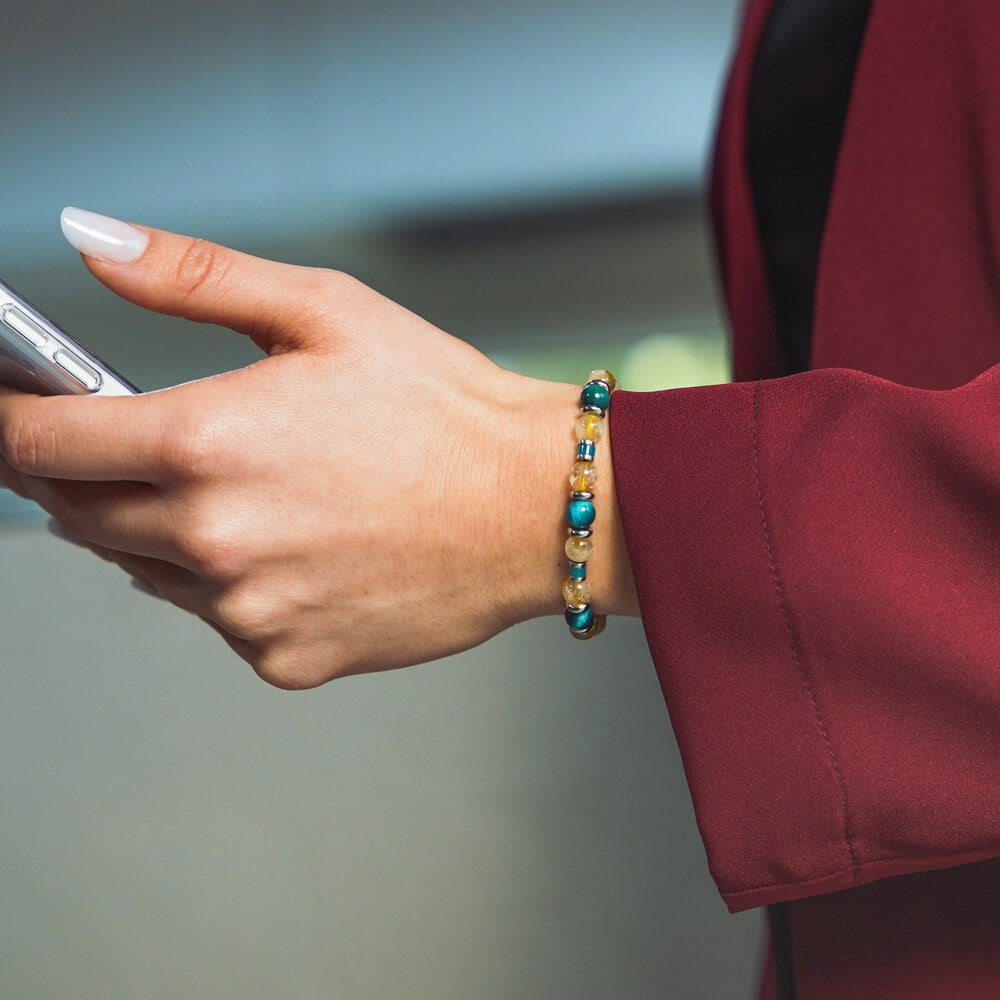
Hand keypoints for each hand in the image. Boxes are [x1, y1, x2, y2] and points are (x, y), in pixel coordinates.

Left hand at [0, 212, 637, 686]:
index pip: (43, 443)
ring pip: (145, 570)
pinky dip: (229, 583)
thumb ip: (194, 277)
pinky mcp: (284, 657)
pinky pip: (216, 619)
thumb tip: (96, 242)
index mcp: (208, 442)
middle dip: (85, 475)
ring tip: (248, 488)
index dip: (14, 422)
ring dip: (162, 528)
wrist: (532, 507)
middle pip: (79, 514)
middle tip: (143, 442)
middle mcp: (214, 539)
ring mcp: (247, 611)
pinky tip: (293, 545)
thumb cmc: (445, 412)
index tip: (16, 414)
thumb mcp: (324, 312)